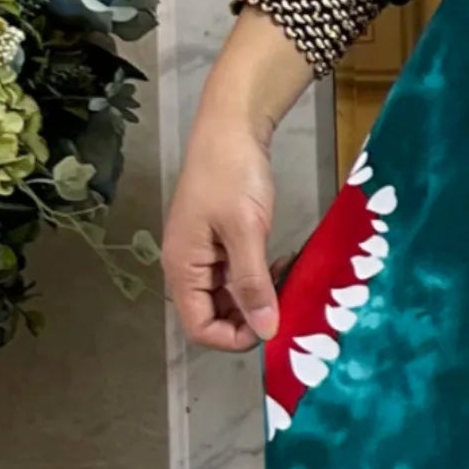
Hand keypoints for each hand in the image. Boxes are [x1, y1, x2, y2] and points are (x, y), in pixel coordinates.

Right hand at [163, 97, 280, 349]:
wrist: (230, 129)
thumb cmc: (231, 174)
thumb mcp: (245, 230)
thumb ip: (252, 282)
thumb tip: (266, 331)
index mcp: (183, 268)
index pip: (200, 328)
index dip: (234, 338)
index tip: (272, 326)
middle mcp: (188, 268)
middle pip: (215, 317)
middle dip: (252, 316)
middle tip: (286, 298)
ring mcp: (204, 256)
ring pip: (231, 298)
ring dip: (260, 296)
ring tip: (285, 276)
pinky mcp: (221, 244)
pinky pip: (239, 277)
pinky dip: (261, 277)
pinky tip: (280, 262)